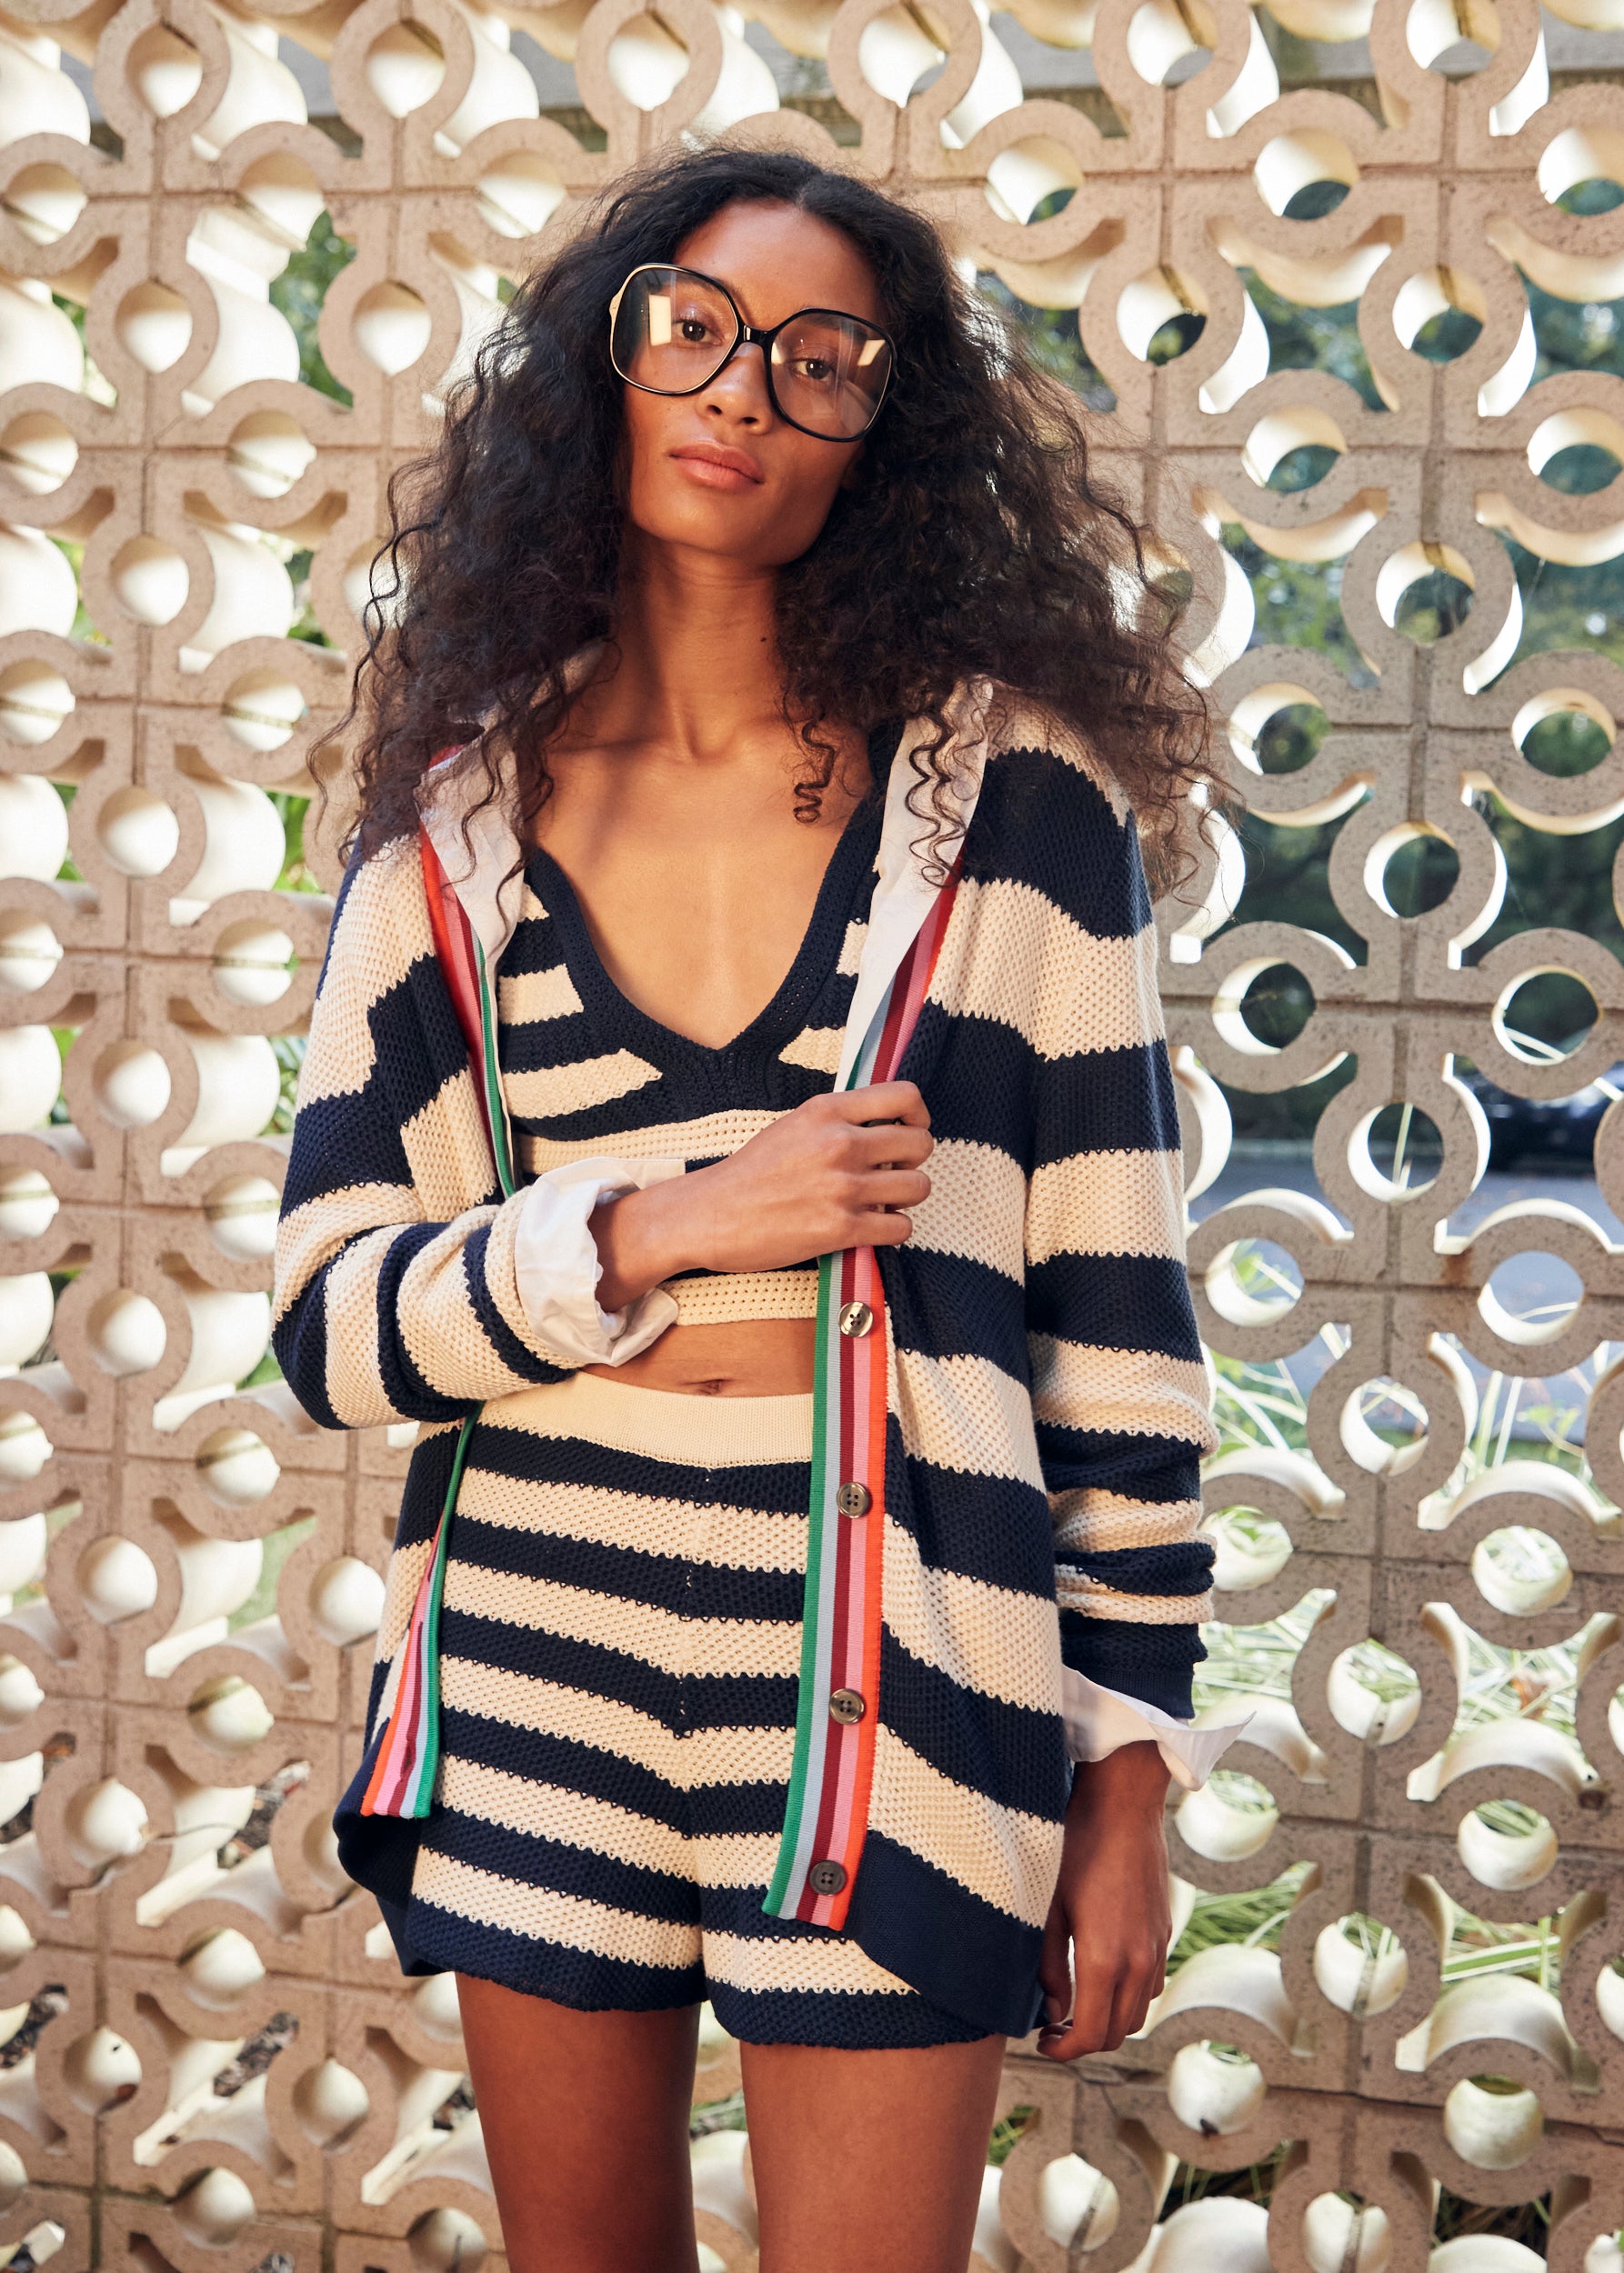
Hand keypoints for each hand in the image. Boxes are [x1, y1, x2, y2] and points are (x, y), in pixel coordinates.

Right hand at [590, 1082, 932, 1308]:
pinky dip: (893, 1231)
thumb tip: (889, 1125)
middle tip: (891, 1174)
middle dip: (913, 1162)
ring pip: (918, 1187)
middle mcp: (839, 1143)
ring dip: (906, 1198)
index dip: (919, 1116)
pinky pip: (900, 1228)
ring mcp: (842, 1186)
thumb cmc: (751, 1173)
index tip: (908, 1132)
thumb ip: (839, 1120)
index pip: (905, 1097)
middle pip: (921, 1144)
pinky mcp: (840, 1228)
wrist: (709, 1214)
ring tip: (881, 1203)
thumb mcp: (794, 1126)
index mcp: (827, 1111)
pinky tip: (871, 1228)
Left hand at [1037, 1742, 1172, 2059]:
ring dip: (1107, 2020)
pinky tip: (1102, 1973)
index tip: (1042, 2040)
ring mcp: (1157, 1948)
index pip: (1089, 2034)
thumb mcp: (1049, 1909)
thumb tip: (1053, 2012)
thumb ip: (1049, 1968)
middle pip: (1116, 2033)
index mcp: (1104, 1959)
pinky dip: (1128, 1996)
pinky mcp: (1165, 1933)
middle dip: (1083, 2040)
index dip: (1063, 2049)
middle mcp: (1138, 1962)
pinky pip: (1151, 1985)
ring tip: (1075, 2003)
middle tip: (1053, 2025)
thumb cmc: (1076, 1849)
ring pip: (1137, 2013)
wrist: (1123, 1806)